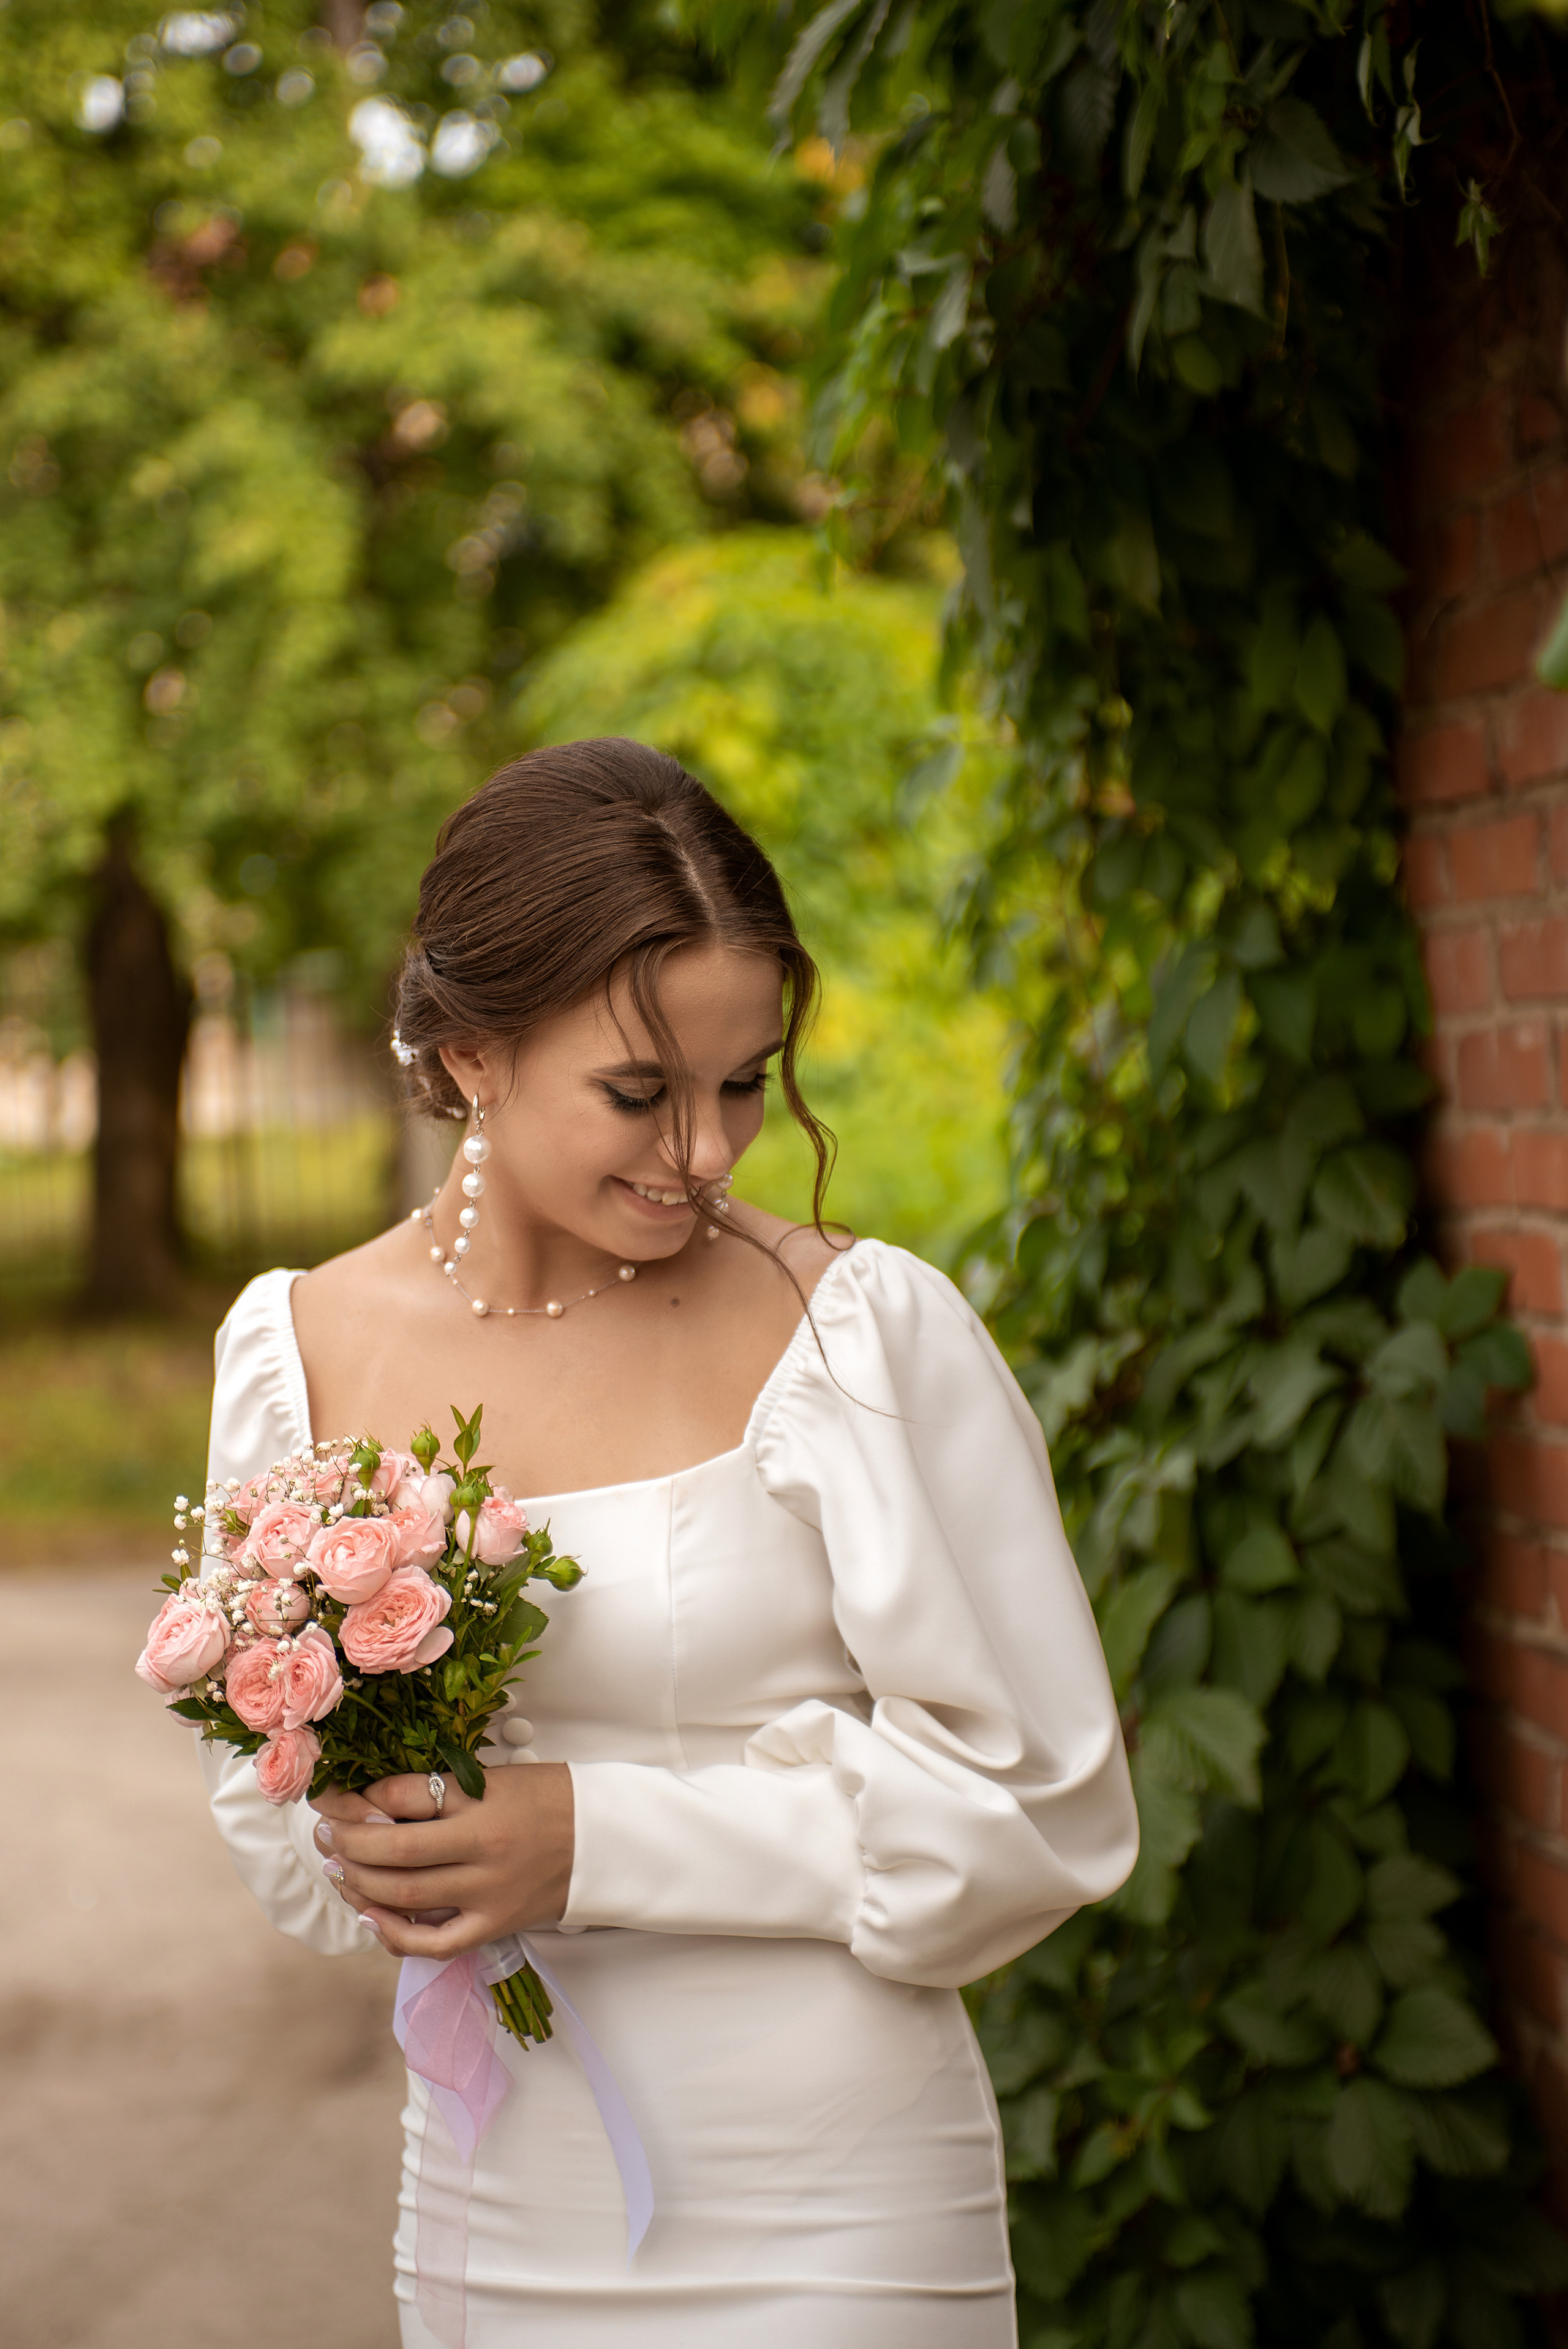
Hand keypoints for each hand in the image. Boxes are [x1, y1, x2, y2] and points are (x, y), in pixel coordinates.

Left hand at [310, 1765, 574, 1958]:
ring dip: (358, 1882)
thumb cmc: (549, 1799)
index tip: (330, 1796)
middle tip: (323, 1832)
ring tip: (337, 1867)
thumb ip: (440, 1792)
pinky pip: (434, 1942)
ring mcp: (488, 1894)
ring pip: (403, 1896)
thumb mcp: (496, 1779)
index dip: (356, 1798)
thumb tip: (373, 1804)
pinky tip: (369, 1916)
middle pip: (393, 1851)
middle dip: (347, 1841)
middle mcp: (483, 1849)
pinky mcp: (495, 1926)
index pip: (401, 1797)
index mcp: (485, 1801)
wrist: (605, 1839)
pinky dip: (394, 1934)